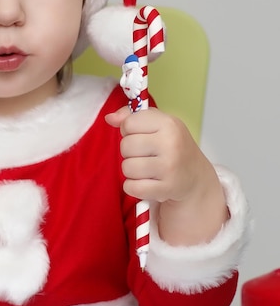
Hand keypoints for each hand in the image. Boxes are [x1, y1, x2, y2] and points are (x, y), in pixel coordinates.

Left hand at [105, 106, 227, 244]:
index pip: (129, 123)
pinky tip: (146, 182)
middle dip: (129, 152)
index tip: (141, 136)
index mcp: (168, 123)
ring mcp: (170, 167)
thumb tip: (109, 118)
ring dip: (131, 171)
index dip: (129, 131)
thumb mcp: (157, 124)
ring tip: (146, 169)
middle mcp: (171, 143)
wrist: (195, 176)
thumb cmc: (172, 146)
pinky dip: (133, 187)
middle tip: (144, 155)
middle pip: (125, 146)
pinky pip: (132, 187)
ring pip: (127, 167)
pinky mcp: (166, 188)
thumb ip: (130, 117)